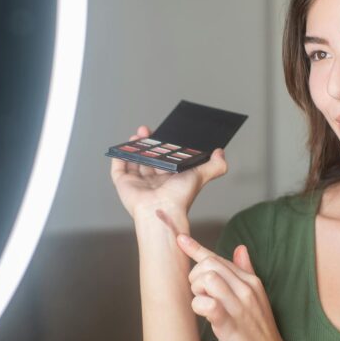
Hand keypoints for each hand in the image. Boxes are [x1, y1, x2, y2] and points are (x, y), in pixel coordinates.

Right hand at [109, 125, 227, 220]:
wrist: (160, 209)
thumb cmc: (180, 196)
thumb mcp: (201, 175)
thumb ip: (215, 166)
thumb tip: (220, 152)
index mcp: (170, 179)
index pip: (166, 158)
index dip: (163, 145)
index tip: (162, 132)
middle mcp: (154, 181)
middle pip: (149, 158)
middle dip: (148, 143)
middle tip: (147, 130)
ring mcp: (138, 183)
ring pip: (134, 161)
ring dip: (134, 147)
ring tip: (137, 135)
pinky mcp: (124, 184)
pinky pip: (118, 169)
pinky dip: (118, 157)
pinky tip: (122, 148)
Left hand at [176, 234, 290, 340]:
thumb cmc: (258, 330)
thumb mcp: (256, 296)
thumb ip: (246, 271)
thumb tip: (240, 248)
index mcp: (250, 280)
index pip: (218, 258)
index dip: (196, 248)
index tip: (180, 239)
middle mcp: (245, 289)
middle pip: (209, 265)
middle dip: (195, 277)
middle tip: (199, 295)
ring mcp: (239, 306)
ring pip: (207, 280)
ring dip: (197, 291)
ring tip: (203, 304)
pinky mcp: (230, 324)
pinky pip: (208, 305)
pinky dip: (199, 306)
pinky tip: (204, 314)